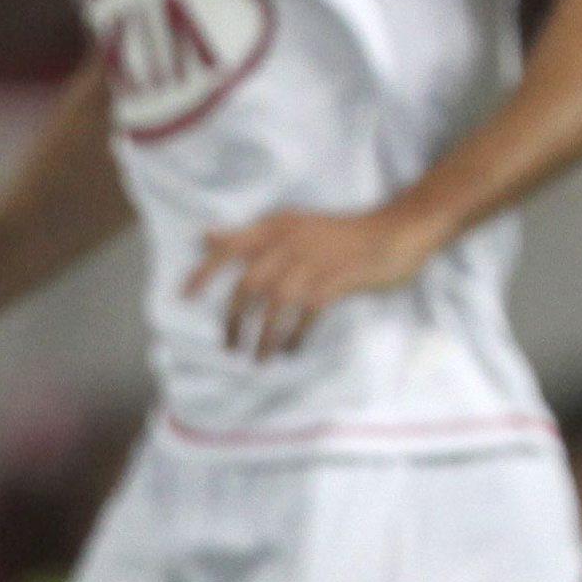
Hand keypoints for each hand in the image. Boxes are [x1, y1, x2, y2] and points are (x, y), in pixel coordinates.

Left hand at [181, 204, 441, 357]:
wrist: (397, 231)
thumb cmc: (344, 233)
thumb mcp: (295, 224)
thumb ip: (254, 235)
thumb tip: (207, 237)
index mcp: (278, 226)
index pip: (230, 247)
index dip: (204, 272)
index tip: (184, 297)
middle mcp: (291, 242)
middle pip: (248, 285)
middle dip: (233, 319)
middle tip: (228, 344)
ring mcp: (314, 262)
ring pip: (274, 305)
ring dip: (262, 336)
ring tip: (259, 358)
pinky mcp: (337, 282)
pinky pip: (305, 316)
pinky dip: (294, 336)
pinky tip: (292, 350)